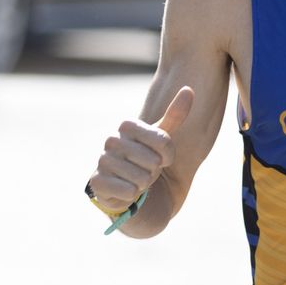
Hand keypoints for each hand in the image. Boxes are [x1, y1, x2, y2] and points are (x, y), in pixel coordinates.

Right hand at [88, 86, 194, 214]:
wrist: (126, 185)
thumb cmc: (146, 158)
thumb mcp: (161, 138)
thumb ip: (175, 115)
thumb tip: (189, 89)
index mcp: (126, 125)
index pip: (163, 141)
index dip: (168, 155)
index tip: (162, 157)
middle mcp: (111, 140)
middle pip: (153, 161)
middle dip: (154, 171)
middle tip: (145, 170)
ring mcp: (102, 161)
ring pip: (142, 178)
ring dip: (144, 184)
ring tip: (136, 180)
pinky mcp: (97, 183)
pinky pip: (129, 191)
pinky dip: (132, 195)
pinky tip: (125, 191)